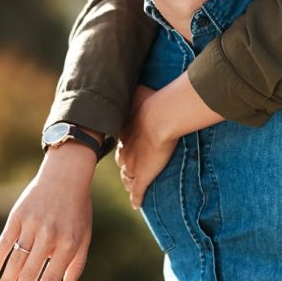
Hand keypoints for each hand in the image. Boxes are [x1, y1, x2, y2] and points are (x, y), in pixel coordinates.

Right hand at [0, 142, 95, 280]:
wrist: (66, 175)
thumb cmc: (77, 209)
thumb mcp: (84, 235)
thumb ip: (76, 264)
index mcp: (68, 243)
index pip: (51, 277)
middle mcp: (49, 235)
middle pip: (30, 272)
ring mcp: (32, 224)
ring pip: (16, 260)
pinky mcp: (18, 215)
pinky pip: (5, 241)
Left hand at [116, 85, 176, 209]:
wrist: (159, 117)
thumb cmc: (150, 102)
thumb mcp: (138, 91)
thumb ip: (136, 88)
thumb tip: (131, 75)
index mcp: (124, 133)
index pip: (122, 142)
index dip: (124, 145)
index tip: (126, 144)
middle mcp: (125, 150)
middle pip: (122, 161)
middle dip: (124, 163)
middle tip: (127, 165)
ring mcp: (133, 166)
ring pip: (128, 178)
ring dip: (129, 182)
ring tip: (131, 186)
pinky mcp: (143, 177)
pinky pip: (137, 192)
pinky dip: (136, 199)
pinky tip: (136, 204)